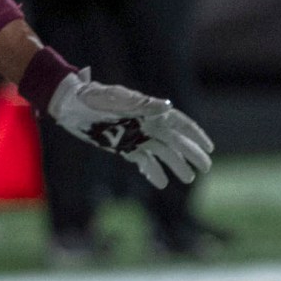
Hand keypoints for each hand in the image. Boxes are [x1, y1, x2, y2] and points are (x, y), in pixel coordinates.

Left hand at [46, 70, 213, 186]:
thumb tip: (168, 107)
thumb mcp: (118, 99)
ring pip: (162, 153)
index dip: (196, 135)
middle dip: (191, 154)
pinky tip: (162, 183)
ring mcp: (136, 137)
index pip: (179, 123)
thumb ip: (143, 105)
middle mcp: (147, 125)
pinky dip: (153, 171)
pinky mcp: (124, 147)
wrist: (71, 105)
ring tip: (188, 179)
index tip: (210, 147)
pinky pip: (143, 161)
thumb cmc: (95, 98)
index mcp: (150, 111)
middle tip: (206, 168)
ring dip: (176, 165)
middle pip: (175, 141)